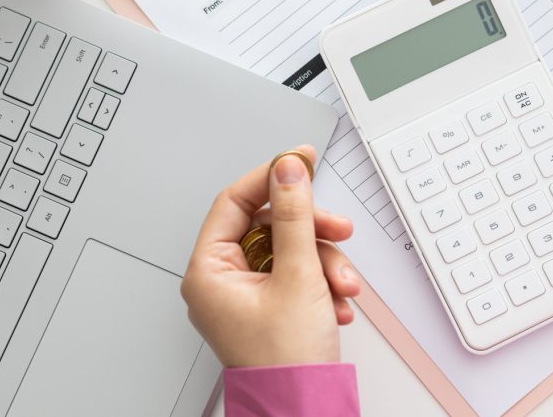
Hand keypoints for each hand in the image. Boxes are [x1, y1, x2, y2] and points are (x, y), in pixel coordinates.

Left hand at [181, 146, 360, 365]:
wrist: (306, 410)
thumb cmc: (286, 362)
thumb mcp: (298, 274)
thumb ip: (294, 215)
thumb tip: (287, 170)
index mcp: (210, 271)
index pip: (235, 202)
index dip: (271, 177)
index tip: (301, 160)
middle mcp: (222, 281)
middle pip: (269, 226)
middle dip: (311, 231)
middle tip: (339, 228)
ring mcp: (246, 296)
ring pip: (290, 251)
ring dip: (324, 262)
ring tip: (343, 286)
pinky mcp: (269, 308)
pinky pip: (297, 274)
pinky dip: (322, 283)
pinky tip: (336, 303)